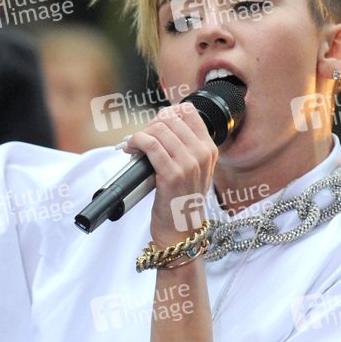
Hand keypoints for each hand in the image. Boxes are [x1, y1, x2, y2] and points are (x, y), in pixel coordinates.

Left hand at [125, 103, 217, 248]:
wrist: (181, 230)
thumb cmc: (181, 200)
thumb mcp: (193, 169)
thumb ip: (183, 146)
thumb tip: (158, 124)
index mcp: (209, 148)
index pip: (188, 111)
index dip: (166, 113)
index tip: (155, 126)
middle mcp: (202, 154)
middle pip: (170, 118)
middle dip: (150, 125)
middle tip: (141, 139)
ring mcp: (189, 164)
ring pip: (159, 129)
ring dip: (140, 134)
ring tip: (134, 146)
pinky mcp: (172, 175)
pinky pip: (150, 145)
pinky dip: (136, 142)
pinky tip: (131, 150)